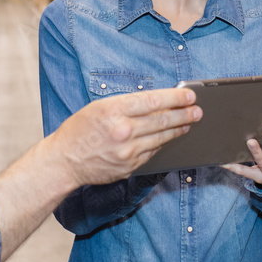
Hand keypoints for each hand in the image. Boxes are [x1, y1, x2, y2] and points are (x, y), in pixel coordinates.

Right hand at [55, 88, 201, 187]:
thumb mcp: (99, 107)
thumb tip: (156, 101)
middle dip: (184, 114)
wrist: (64, 161)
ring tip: (189, 122)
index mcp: (114, 110)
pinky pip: (153, 152)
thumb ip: (127, 104)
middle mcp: (123, 131)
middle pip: (162, 120)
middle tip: (197, 110)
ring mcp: (127, 151)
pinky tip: (170, 137)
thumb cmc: (79, 130)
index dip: (176, 97)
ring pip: (161, 138)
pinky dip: (163, 143)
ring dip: (179, 129)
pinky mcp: (130, 166)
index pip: (153, 101)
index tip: (190, 95)